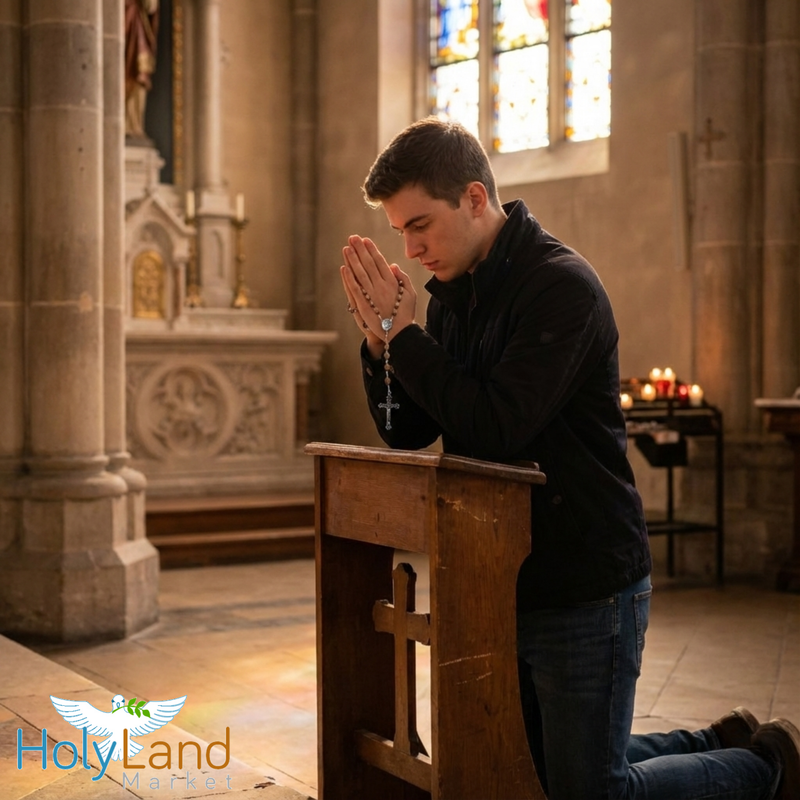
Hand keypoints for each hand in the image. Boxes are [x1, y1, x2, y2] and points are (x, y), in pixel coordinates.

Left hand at [340, 236, 415, 357]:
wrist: (400, 333)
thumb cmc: (406, 313)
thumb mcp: (410, 294)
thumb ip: (403, 278)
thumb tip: (393, 265)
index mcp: (392, 283)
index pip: (380, 262)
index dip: (371, 250)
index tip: (365, 240)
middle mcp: (381, 287)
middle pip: (368, 264)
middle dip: (360, 250)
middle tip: (352, 238)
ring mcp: (371, 296)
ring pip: (360, 274)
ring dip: (352, 260)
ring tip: (347, 248)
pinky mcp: (363, 306)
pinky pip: (354, 289)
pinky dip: (349, 278)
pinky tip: (344, 267)